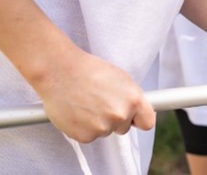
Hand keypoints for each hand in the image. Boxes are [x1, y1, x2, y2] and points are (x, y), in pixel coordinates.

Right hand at [29, 45, 154, 142]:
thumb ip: (130, 97)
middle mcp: (121, 115)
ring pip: (105, 131)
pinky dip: (82, 126)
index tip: (133, 118)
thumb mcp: (119, 78)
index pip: (147, 122)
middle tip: (99, 102)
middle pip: (124, 128)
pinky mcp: (85, 136)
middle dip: (114, 119)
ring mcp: (103, 127)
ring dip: (97, 122)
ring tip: (84, 102)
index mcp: (133, 99)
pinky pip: (89, 135)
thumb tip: (136, 109)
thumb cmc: (88, 70)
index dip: (138, 119)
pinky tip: (76, 110)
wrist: (59, 71)